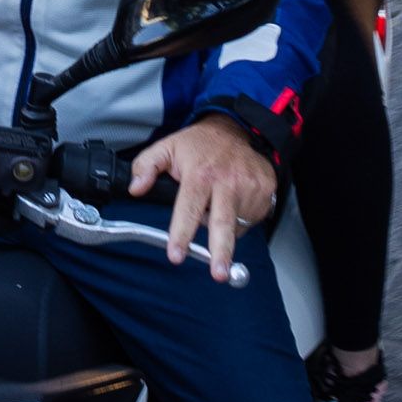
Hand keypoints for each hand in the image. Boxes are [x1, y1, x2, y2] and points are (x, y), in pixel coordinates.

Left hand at [126, 116, 274, 279]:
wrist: (238, 128)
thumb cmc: (200, 144)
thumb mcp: (167, 147)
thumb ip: (146, 166)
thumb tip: (135, 188)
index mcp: (200, 174)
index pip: (188, 208)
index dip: (181, 233)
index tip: (176, 254)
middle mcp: (227, 182)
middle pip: (222, 223)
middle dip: (221, 251)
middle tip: (217, 273)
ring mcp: (249, 187)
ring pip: (236, 225)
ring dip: (225, 228)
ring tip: (218, 203)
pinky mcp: (265, 191)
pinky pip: (251, 218)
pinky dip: (241, 217)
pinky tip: (234, 200)